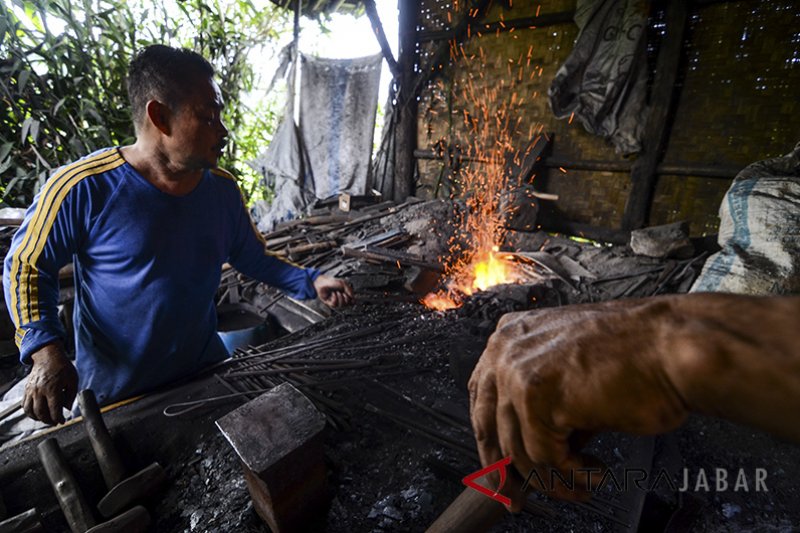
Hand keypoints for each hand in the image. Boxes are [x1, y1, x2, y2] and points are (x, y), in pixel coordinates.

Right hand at [23, 343, 77, 424]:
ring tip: (46, 419)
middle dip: (48, 421)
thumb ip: (71, 395)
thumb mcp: (73, 379)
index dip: (58, 418)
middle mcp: (40, 391)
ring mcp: (31, 390)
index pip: (54, 410)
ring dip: (38, 418)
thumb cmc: (62, 367)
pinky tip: (37, 413)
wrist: (48, 356)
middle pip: (41, 413)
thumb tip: (67, 408)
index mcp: (53, 389)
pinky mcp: (26, 389)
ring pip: (30, 411)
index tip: (63, 421)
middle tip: (55, 422)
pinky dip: (29, 412)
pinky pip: (24, 405)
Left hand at [313, 275, 353, 307]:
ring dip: (340, 299)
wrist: (322, 282)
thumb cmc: (331, 281)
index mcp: (345, 292)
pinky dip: (334, 299)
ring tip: (337, 293)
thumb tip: (352, 296)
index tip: (352, 299)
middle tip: (344, 294)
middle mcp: (341, 297)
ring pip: (341, 305)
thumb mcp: (343, 283)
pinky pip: (335, 304)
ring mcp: (336, 300)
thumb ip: (349, 289)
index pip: (351, 300)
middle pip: (347, 304)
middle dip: (346, 299)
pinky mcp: (330, 302)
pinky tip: (333, 294)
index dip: (353, 300)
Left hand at [468, 298, 691, 507]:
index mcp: (511, 335)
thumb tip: (529, 450)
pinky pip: (545, 459)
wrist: (676, 347)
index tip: (496, 470)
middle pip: (488, 426)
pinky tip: (595, 474)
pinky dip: (571, 477)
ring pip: (517, 450)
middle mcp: (507, 349)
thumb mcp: (573, 370)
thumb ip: (544, 400)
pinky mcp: (538, 397)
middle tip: (516, 500)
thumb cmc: (640, 356)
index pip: (481, 397)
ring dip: (551, 480)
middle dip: (504, 472)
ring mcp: (518, 371)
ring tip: (580, 486)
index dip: (490, 440)